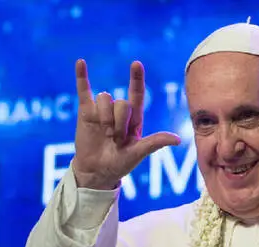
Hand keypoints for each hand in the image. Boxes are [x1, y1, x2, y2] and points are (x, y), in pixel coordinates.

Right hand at [70, 59, 180, 189]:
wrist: (96, 172)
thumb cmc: (119, 164)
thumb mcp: (137, 154)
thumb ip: (154, 143)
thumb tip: (178, 139)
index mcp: (134, 118)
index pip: (137, 94)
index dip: (136, 79)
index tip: (136, 64)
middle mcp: (119, 111)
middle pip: (120, 103)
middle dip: (118, 122)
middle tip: (115, 139)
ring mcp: (102, 110)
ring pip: (104, 99)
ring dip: (104, 117)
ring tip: (103, 134)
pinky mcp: (86, 112)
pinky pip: (84, 91)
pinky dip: (82, 77)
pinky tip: (80, 62)